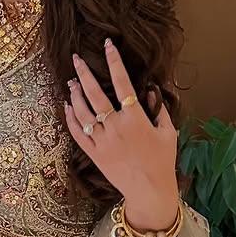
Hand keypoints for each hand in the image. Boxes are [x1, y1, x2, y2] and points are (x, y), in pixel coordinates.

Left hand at [64, 39, 179, 231]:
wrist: (149, 191)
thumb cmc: (163, 162)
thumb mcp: (168, 133)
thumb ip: (160, 109)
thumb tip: (152, 90)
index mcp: (135, 119)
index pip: (123, 83)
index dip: (114, 62)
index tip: (108, 45)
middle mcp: (116, 127)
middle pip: (95, 94)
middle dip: (84, 73)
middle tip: (76, 58)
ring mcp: (102, 140)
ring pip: (82, 112)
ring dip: (75, 94)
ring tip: (71, 81)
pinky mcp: (94, 154)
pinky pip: (77, 133)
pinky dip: (70, 119)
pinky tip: (67, 107)